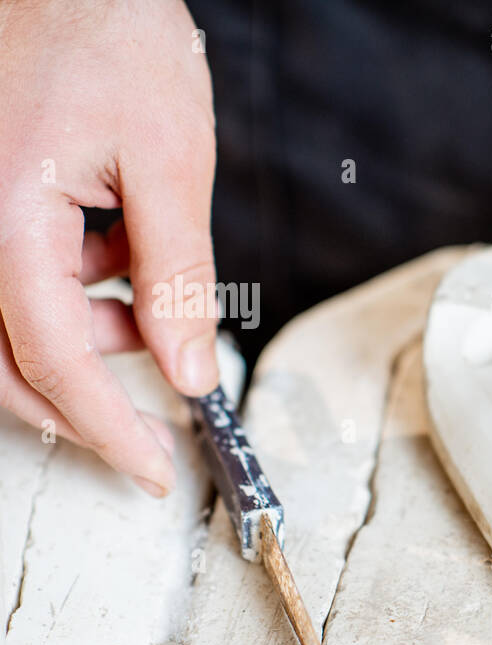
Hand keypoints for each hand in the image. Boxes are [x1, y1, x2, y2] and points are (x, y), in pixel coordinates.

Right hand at [0, 0, 218, 495]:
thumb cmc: (114, 37)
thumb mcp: (172, 163)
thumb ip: (178, 280)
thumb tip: (189, 371)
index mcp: (3, 219)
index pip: (54, 362)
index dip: (108, 428)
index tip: (151, 471)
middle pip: (9, 364)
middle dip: (86, 401)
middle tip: (155, 421)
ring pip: (6, 331)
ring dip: (82, 342)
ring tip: (145, 292)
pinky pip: (10, 283)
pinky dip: (68, 296)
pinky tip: (115, 252)